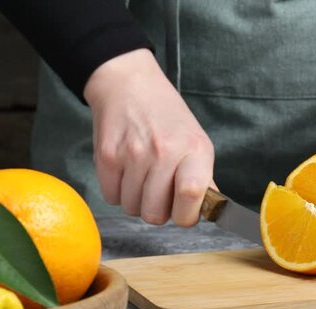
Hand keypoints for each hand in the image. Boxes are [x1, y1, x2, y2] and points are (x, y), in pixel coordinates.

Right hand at [84, 49, 215, 226]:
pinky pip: (111, 197)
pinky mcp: (106, 155)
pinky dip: (117, 191)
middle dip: (157, 210)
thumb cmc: (167, 117)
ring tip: (142, 175)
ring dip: (136, 200)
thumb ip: (203, 178)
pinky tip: (125, 170)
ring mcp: (133, 154)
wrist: (129, 85)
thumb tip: (209, 210)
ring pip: (132, 208)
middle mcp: (165, 151)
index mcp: (195, 150)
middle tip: (159, 191)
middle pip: (155, 214)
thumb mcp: (196, 141)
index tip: (183, 211)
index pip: (192, 195)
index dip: (186, 215)